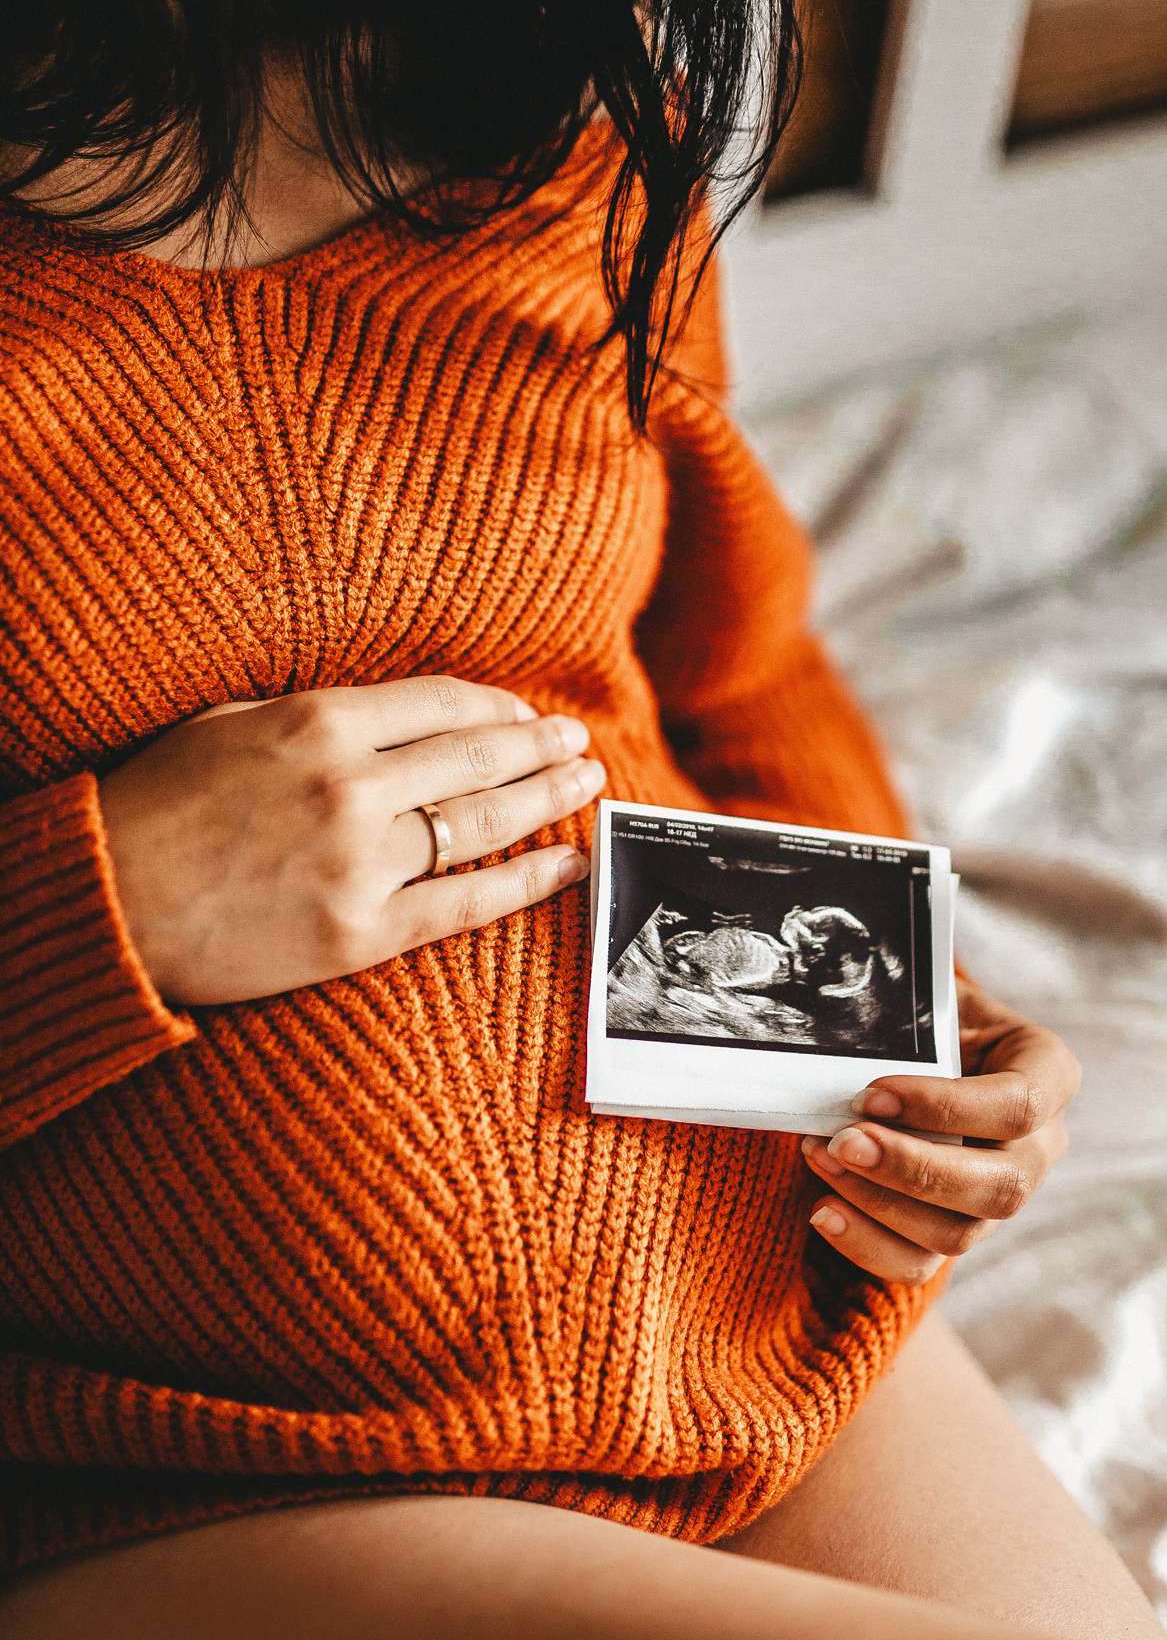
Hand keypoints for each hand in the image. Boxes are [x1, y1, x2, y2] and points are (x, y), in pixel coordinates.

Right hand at [98, 676, 603, 1005]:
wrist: (106, 905)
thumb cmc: (157, 805)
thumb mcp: (232, 723)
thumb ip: (320, 715)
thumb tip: (403, 717)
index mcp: (317, 722)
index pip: (442, 703)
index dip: (498, 706)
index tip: (526, 711)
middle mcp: (350, 786)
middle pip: (477, 757)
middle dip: (540, 746)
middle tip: (578, 741)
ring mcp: (359, 865)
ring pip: (484, 824)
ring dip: (546, 798)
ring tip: (586, 784)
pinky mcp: (359, 936)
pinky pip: (464, 905)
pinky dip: (528, 882)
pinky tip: (569, 863)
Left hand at [801, 979, 1078, 1284]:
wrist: (925, 1050)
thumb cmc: (929, 1018)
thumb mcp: (932, 999)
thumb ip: (910, 1010)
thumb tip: (849, 1012)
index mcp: (1048, 1074)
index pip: (1018, 1105)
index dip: (945, 1107)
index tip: (871, 1095)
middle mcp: (1040, 1146)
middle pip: (1000, 1185)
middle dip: (913, 1169)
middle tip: (843, 1142)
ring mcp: (1002, 1197)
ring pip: (958, 1232)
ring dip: (880, 1203)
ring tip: (820, 1157)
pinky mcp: (958, 1231)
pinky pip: (921, 1263)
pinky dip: (868, 1246)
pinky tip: (824, 1212)